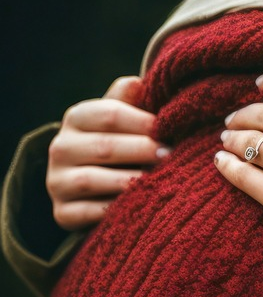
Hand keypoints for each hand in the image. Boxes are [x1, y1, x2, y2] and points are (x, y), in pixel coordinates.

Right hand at [46, 76, 168, 229]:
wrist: (98, 181)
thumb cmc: (123, 139)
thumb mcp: (126, 115)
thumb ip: (132, 99)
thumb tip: (140, 83)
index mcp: (78, 117)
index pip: (111, 114)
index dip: (145, 122)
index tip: (171, 130)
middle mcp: (60, 147)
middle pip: (105, 147)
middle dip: (143, 151)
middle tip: (171, 155)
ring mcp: (57, 182)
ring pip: (92, 180)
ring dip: (129, 181)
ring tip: (159, 180)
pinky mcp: (62, 212)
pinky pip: (87, 213)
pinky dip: (114, 210)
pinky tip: (138, 206)